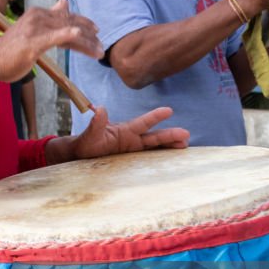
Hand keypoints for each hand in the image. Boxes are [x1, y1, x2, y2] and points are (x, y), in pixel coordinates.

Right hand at [0, 0, 102, 83]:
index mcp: (38, 14)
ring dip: (87, 42)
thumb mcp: (31, 29)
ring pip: (68, 31)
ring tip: (99, 52)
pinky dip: (71, 35)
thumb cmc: (9, 50)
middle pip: (70, 23)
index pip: (66, 16)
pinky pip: (57, 37)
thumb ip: (48, 17)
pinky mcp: (34, 42)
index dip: (83, 23)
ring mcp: (36, 29)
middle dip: (89, 35)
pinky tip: (80, 36)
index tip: (96, 32)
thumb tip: (63, 2)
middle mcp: (39, 17)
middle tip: (102, 45)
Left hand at [70, 106, 188, 159]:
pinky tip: (173, 159)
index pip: (143, 123)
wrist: (82, 156)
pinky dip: (162, 157)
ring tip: (185, 145)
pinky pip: (150, 158)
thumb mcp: (90, 134)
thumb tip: (99, 109)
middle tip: (186, 134)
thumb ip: (96, 123)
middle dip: (170, 135)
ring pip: (156, 147)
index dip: (155, 117)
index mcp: (125, 131)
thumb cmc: (86, 144)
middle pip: (155, 136)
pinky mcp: (133, 160)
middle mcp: (133, 139)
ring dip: (170, 146)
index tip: (169, 110)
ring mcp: (134, 149)